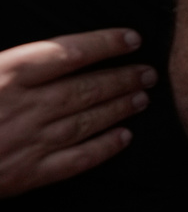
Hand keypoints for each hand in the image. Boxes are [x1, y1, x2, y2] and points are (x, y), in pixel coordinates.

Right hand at [0, 28, 155, 197]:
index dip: (106, 43)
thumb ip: (14, 60)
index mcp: (6, 72)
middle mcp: (25, 106)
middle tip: (149, 72)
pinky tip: (124, 138)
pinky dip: (105, 148)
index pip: (70, 52)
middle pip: (87, 87)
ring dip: (120, 108)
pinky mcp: (29, 174)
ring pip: (89, 121)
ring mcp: (30, 141)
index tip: (132, 38)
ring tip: (143, 98)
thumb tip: (38, 40)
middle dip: (123, 77)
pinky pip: (78, 160)